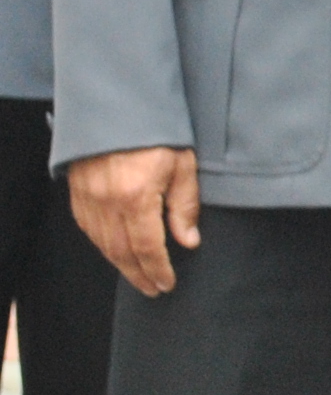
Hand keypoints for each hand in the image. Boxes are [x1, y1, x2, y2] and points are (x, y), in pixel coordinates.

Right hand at [69, 146, 198, 296]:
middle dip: (139, 274)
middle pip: (122, 251)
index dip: (158, 269)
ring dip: (121, 264)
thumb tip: (189, 241)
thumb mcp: (183, 164)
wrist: (117, 105)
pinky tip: (116, 252)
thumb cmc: (156, 131)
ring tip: (138, 276)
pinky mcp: (77, 191)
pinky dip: (103, 245)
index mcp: (136, 196)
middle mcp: (107, 201)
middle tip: (153, 289)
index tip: (167, 284)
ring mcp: (88, 197)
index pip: (148, 247)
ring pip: (102, 243)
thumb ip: (185, 205)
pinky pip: (88, 228)